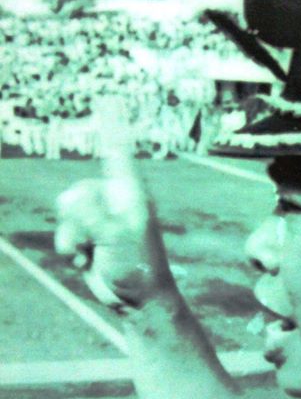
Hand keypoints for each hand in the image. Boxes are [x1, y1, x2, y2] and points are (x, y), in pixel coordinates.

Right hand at [54, 96, 175, 310]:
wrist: (136, 299)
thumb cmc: (136, 268)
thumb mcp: (114, 239)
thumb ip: (90, 214)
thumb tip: (72, 198)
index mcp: (130, 196)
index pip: (117, 153)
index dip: (110, 126)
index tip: (106, 99)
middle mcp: (116, 202)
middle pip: (77, 191)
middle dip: (75, 218)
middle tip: (91, 239)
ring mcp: (102, 219)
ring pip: (66, 213)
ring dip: (71, 236)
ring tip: (89, 253)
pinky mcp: (91, 236)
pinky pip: (65, 231)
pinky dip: (69, 247)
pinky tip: (84, 261)